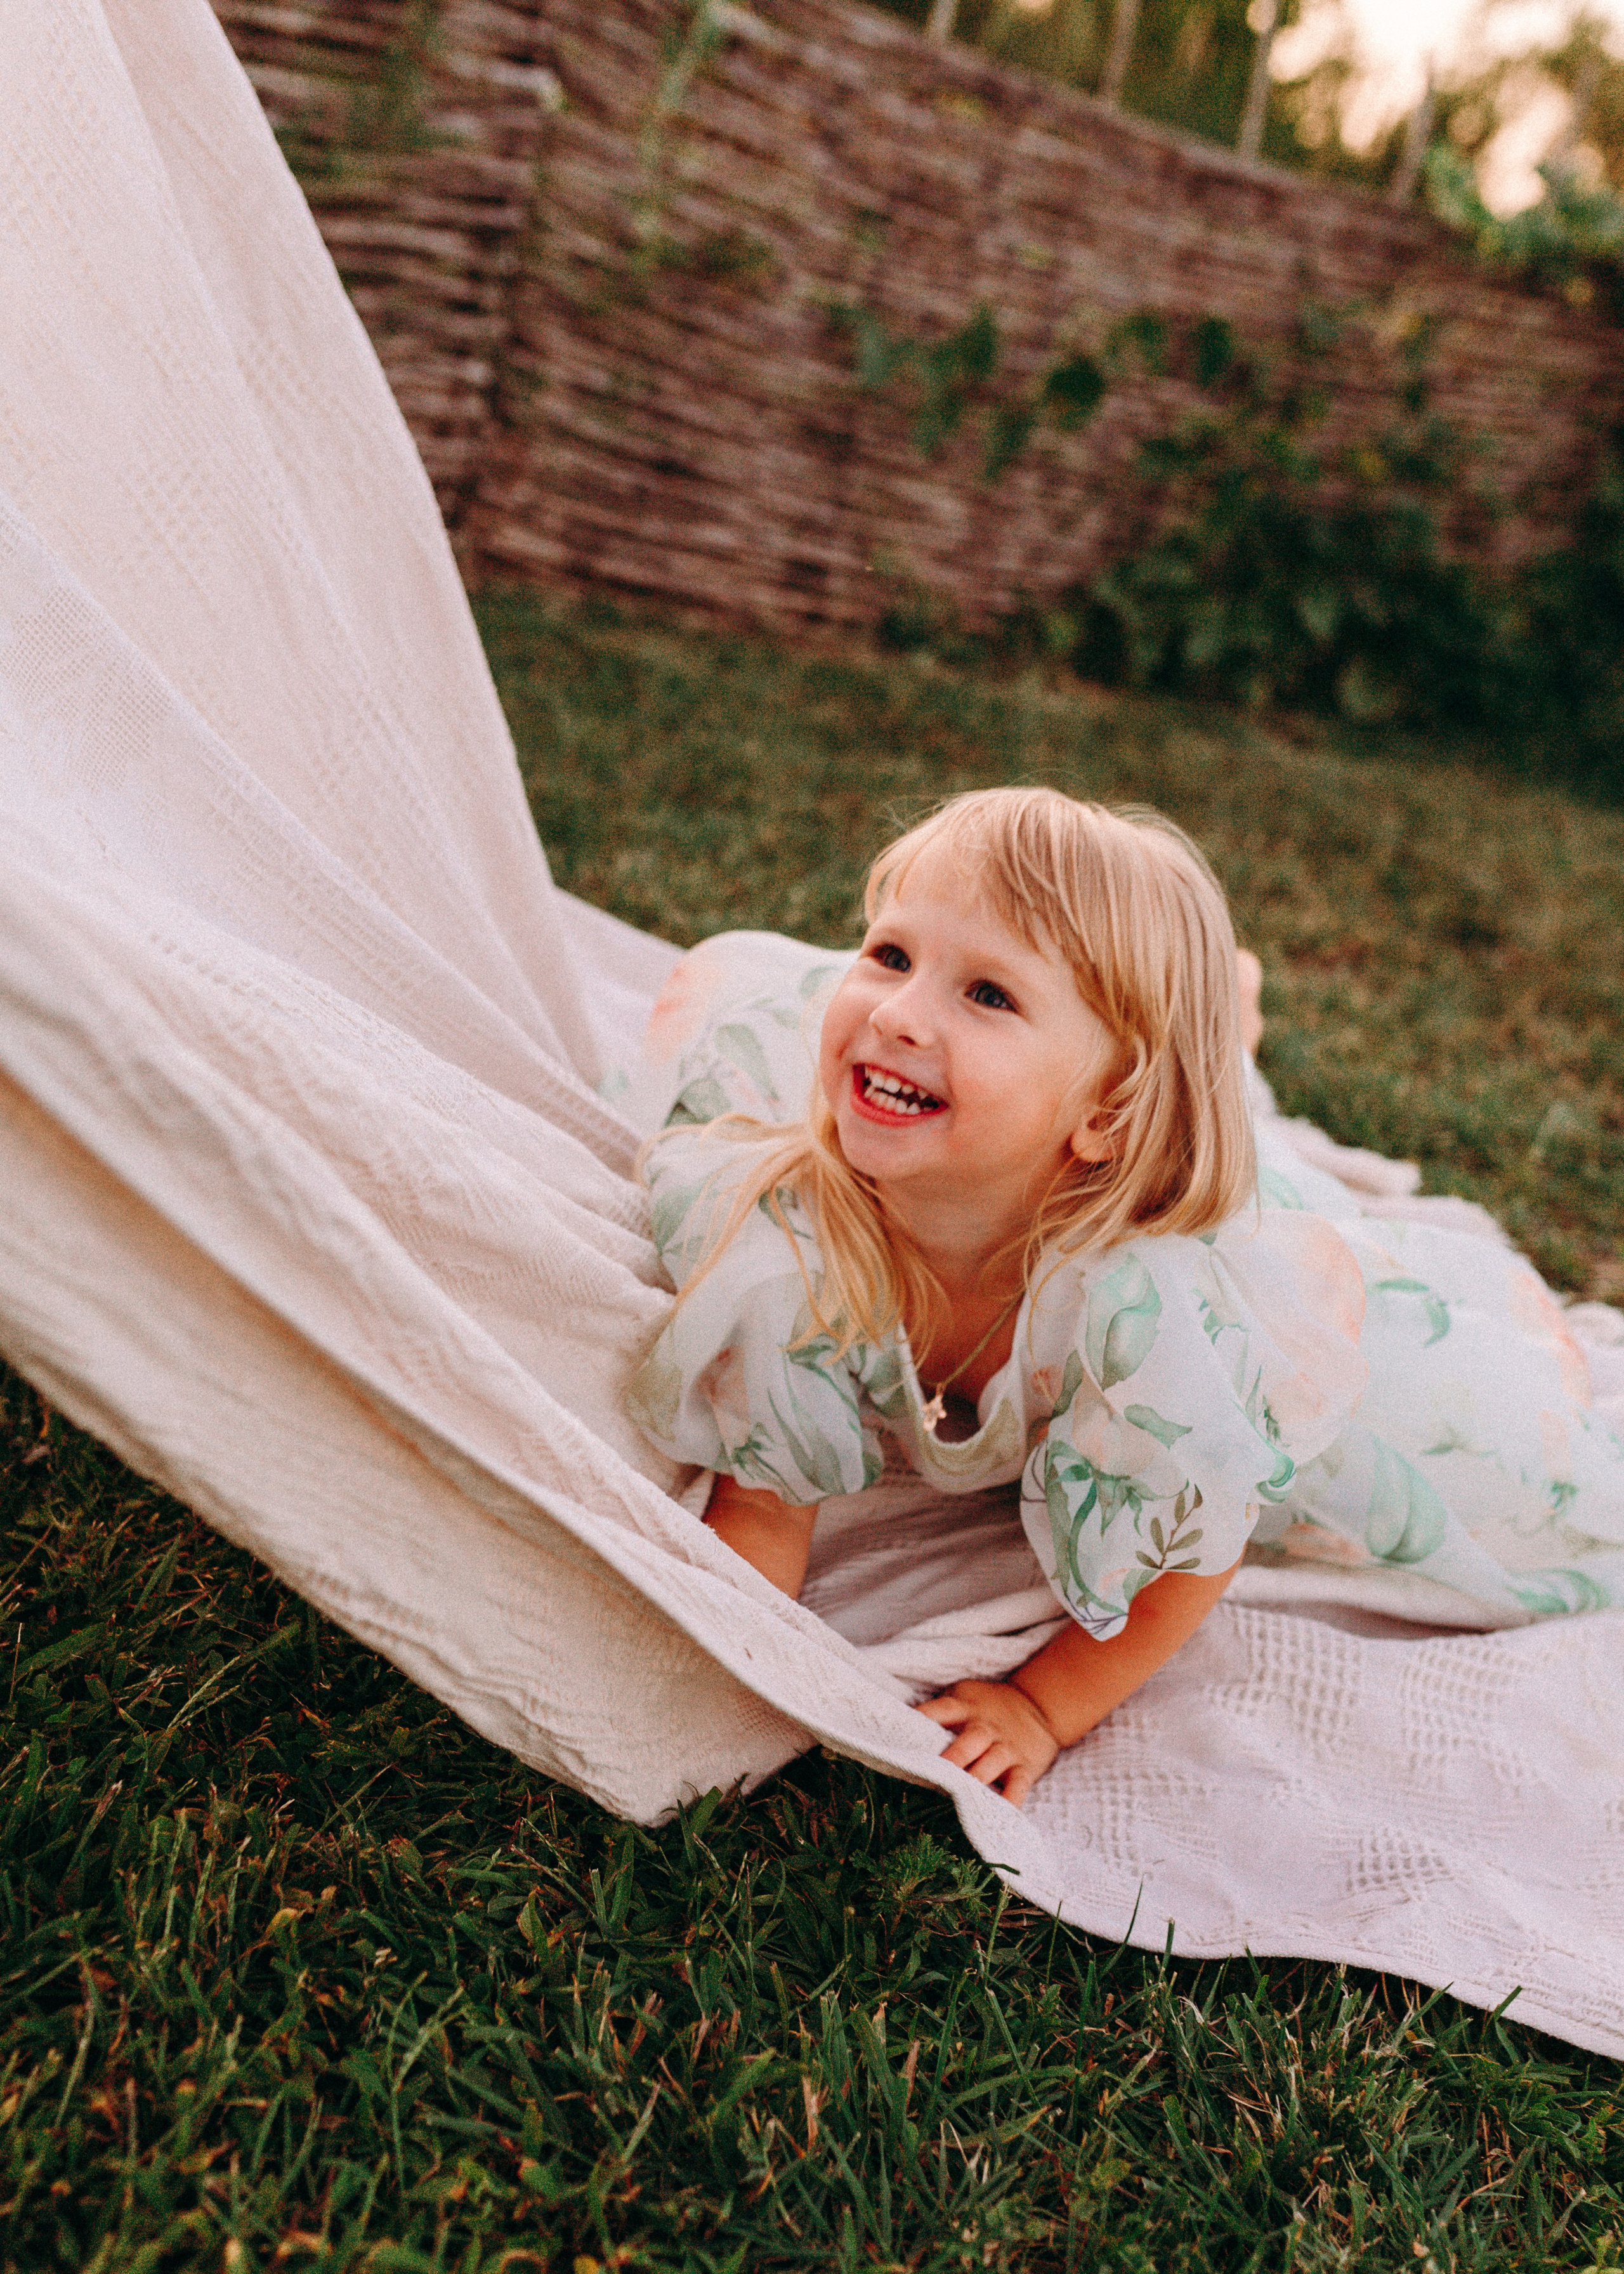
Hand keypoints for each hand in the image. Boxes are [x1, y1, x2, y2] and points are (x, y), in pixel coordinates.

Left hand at [915, 1679, 1059, 1808]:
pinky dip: (1009, 1803)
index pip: (941, 1710)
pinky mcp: (1025, 1767)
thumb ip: (940, 1713)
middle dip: (952, 1760)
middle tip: (932, 1776)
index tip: (903, 1739)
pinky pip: (1017, 1787)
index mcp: (965, 1706)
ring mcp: (1006, 1748)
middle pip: (969, 1742)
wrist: (1039, 1706)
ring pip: (990, 1765)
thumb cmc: (987, 1708)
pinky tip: (996, 1816)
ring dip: (975, 1782)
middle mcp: (985, 1727)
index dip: (923, 1720)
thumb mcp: (965, 1697)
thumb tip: (900, 1734)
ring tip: (959, 1799)